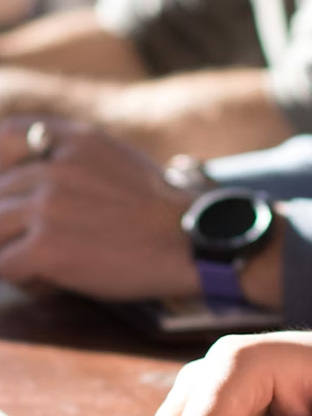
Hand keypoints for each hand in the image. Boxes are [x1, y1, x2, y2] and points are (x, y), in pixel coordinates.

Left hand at [0, 116, 198, 297]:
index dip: (4, 166)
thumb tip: (32, 168)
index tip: (15, 191)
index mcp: (76, 140)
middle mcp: (56, 167)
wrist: (189, 244)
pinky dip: (23, 278)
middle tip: (49, 239)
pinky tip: (52, 280)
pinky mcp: (46, 247)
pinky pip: (3, 266)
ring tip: (46, 262)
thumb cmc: (158, 210)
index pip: (7, 135)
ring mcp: (48, 206)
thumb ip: (74, 155)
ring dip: (13, 249)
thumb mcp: (119, 158)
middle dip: (14, 221)